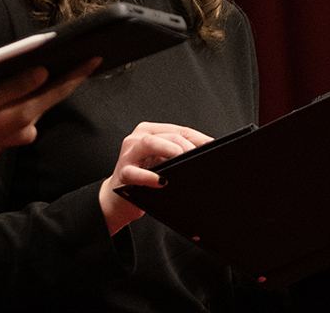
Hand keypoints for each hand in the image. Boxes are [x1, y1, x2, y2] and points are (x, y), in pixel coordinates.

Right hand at [0, 60, 97, 177]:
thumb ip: (13, 87)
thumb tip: (43, 73)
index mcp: (20, 117)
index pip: (57, 91)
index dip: (78, 73)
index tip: (97, 58)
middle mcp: (20, 132)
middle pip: (42, 101)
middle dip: (53, 82)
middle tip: (65, 59)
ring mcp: (7, 143)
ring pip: (23, 113)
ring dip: (25, 97)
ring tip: (24, 75)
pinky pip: (6, 125)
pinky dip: (6, 111)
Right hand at [97, 121, 211, 234]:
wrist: (117, 199)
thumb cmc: (143, 178)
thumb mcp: (161, 161)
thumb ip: (177, 154)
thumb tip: (206, 153)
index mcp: (148, 131)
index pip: (179, 130)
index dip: (199, 138)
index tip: (213, 146)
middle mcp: (137, 138)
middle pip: (168, 135)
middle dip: (187, 146)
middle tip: (200, 158)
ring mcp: (128, 154)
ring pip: (150, 143)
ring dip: (170, 150)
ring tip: (183, 160)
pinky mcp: (122, 173)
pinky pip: (136, 173)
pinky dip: (150, 177)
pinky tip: (162, 181)